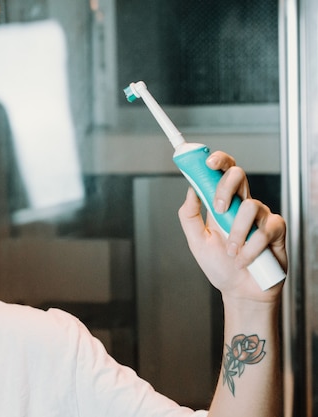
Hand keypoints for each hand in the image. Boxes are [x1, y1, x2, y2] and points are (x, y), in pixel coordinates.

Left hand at [177, 151, 286, 302]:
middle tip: (218, 210)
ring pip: (251, 206)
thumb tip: (190, 190)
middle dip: (225, 188)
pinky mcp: (276, 231)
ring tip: (232, 252)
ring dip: (237, 233)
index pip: (222, 173)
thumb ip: (190, 216)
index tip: (207, 162)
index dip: (218, 161)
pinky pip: (265, 229)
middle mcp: (242, 206)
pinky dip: (252, 248)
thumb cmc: (220, 266)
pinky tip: (246, 259)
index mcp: (222, 205)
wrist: (240, 291)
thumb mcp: (196, 241)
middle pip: (239, 175)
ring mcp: (261, 217)